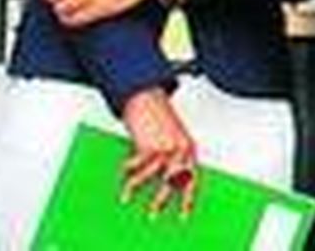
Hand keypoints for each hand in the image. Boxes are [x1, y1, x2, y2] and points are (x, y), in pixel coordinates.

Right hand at [120, 87, 196, 216]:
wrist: (149, 99)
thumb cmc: (160, 121)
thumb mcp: (172, 140)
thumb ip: (172, 159)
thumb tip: (166, 182)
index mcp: (189, 149)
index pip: (192, 178)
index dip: (188, 197)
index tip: (184, 214)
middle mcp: (181, 149)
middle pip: (174, 181)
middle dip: (162, 200)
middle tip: (152, 215)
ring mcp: (166, 146)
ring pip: (153, 176)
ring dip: (136, 188)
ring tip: (125, 198)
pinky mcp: (151, 144)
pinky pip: (137, 165)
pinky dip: (127, 169)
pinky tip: (122, 170)